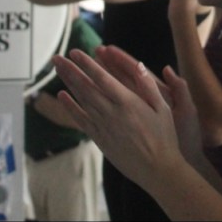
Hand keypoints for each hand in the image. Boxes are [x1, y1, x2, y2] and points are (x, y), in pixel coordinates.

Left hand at [53, 46, 186, 194]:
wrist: (157, 169)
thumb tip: (137, 64)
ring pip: (81, 101)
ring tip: (58, 70)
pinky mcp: (99, 138)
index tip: (75, 52)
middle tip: (56, 58)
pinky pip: (81, 120)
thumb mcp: (163, 108)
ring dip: (68, 84)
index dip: (87, 64)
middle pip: (86, 87)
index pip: (102, 78)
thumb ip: (148, 85)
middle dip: (70, 70)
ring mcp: (103, 126)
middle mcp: (112, 113)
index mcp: (128, 102)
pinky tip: (62, 96)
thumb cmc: (164, 137)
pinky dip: (70, 107)